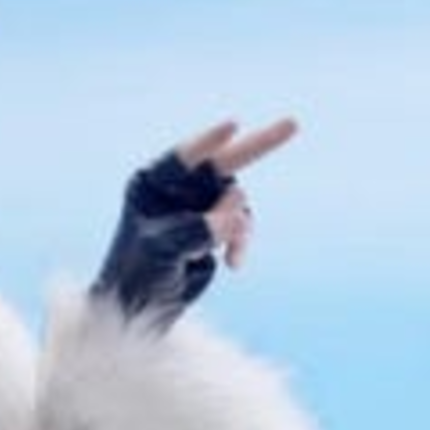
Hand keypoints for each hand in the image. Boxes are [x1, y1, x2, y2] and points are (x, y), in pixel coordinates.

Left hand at [91, 118, 298, 327]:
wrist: (143, 305)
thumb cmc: (137, 272)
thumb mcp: (162, 250)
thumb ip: (198, 228)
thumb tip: (237, 211)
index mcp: (152, 182)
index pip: (183, 157)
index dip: (209, 141)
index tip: (233, 126)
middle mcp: (179, 187)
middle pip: (223, 161)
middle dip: (258, 145)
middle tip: (293, 124)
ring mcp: (201, 204)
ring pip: (237, 203)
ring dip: (239, 228)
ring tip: (231, 254)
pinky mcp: (217, 225)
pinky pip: (241, 226)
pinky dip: (241, 243)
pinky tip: (233, 265)